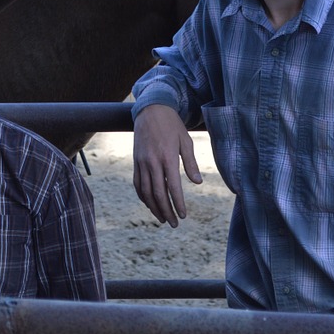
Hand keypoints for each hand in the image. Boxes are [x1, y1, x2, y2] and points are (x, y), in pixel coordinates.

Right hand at [132, 104, 201, 226]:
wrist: (150, 110)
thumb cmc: (172, 125)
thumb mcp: (186, 140)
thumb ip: (191, 163)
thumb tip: (198, 182)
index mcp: (167, 157)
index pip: (172, 187)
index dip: (178, 203)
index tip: (183, 215)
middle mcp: (152, 162)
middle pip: (157, 193)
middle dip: (166, 211)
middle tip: (173, 223)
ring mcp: (141, 162)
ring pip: (145, 191)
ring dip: (153, 208)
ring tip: (162, 218)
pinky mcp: (136, 161)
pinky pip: (137, 183)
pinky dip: (143, 197)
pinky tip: (150, 204)